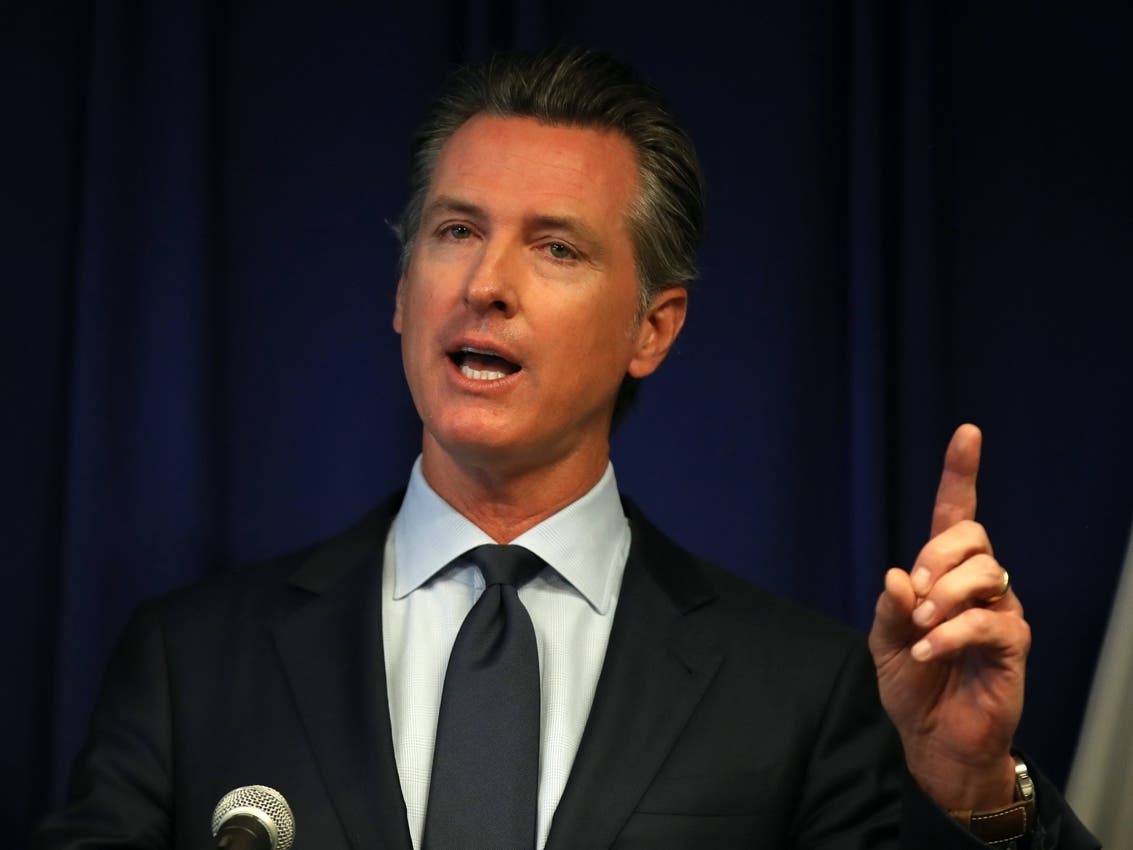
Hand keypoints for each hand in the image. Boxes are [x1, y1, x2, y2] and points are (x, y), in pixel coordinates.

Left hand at [868, 424, 1030, 809]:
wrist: (933, 738)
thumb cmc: (913, 682)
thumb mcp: (884, 641)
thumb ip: (889, 607)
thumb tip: (897, 574)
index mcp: (945, 575)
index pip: (956, 515)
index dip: (960, 474)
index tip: (967, 433)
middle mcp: (979, 585)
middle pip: (972, 535)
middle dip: (938, 554)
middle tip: (914, 595)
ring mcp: (1000, 612)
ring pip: (986, 572)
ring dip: (944, 595)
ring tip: (920, 627)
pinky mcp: (1013, 645)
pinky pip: (990, 621)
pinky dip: (952, 632)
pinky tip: (928, 649)